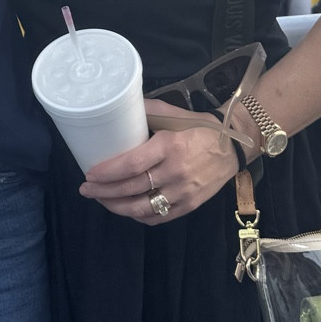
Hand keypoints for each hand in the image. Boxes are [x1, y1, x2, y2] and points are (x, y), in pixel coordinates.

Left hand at [78, 106, 237, 223]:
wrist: (234, 146)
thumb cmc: (201, 127)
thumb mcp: (175, 113)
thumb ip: (148, 110)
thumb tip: (120, 104)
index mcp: (169, 147)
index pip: (131, 165)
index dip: (107, 173)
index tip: (89, 174)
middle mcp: (175, 172)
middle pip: (132, 188)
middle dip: (104, 192)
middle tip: (86, 189)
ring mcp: (183, 192)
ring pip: (142, 208)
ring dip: (116, 207)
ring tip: (101, 200)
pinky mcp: (190, 205)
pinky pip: (158, 217)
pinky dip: (138, 216)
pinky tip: (126, 209)